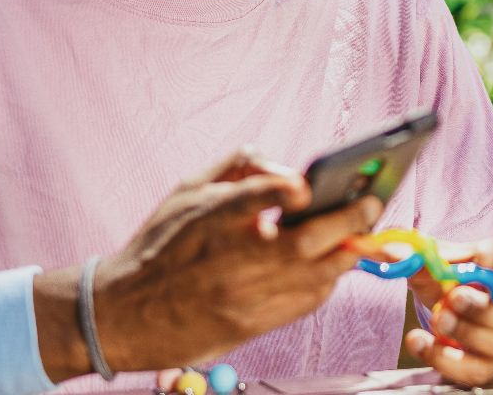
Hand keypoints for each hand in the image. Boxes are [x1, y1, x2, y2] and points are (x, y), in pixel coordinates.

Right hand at [34, 147, 381, 381]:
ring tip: (360, 234)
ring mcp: (241, 297)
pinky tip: (332, 265)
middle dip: (349, 221)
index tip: (308, 185)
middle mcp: (227, 260)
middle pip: (303, 243)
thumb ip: (241, 166)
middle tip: (371, 204)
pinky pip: (304, 303)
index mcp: (208, 218)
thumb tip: (293, 170)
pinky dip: (326, 282)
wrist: (121, 314)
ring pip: (315, 276)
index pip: (251, 198)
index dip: (283, 190)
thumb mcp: (187, 190)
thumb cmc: (160, 244)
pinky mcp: (249, 326)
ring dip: (346, 253)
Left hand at [398, 234, 492, 385]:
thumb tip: (397, 256)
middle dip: (489, 310)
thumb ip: (415, 257)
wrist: (443, 308)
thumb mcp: (430, 264)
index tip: (479, 255)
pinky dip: (447, 359)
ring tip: (439, 321)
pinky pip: (480, 371)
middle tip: (454, 299)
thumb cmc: (446, 281)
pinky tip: (422, 342)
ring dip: (472, 336)